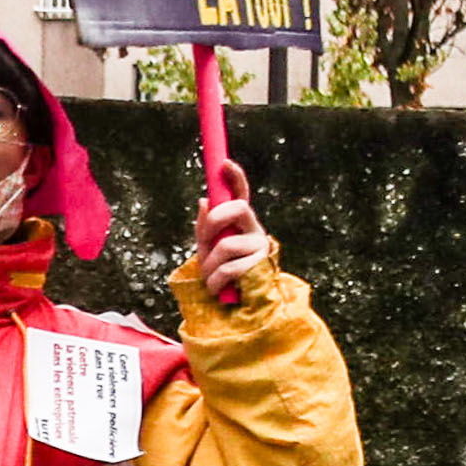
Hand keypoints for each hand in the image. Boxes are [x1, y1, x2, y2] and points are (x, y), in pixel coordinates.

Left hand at [191, 188, 274, 305]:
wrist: (237, 302)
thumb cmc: (220, 269)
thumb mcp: (207, 246)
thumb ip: (205, 226)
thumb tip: (204, 201)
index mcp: (240, 221)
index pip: (241, 193)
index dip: (235, 177)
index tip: (224, 163)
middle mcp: (254, 228)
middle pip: (237, 208)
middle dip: (214, 222)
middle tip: (205, 242)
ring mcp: (260, 247)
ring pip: (226, 245)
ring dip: (208, 265)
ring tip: (208, 278)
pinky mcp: (261, 267)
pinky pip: (229, 268)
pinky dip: (215, 281)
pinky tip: (215, 289)